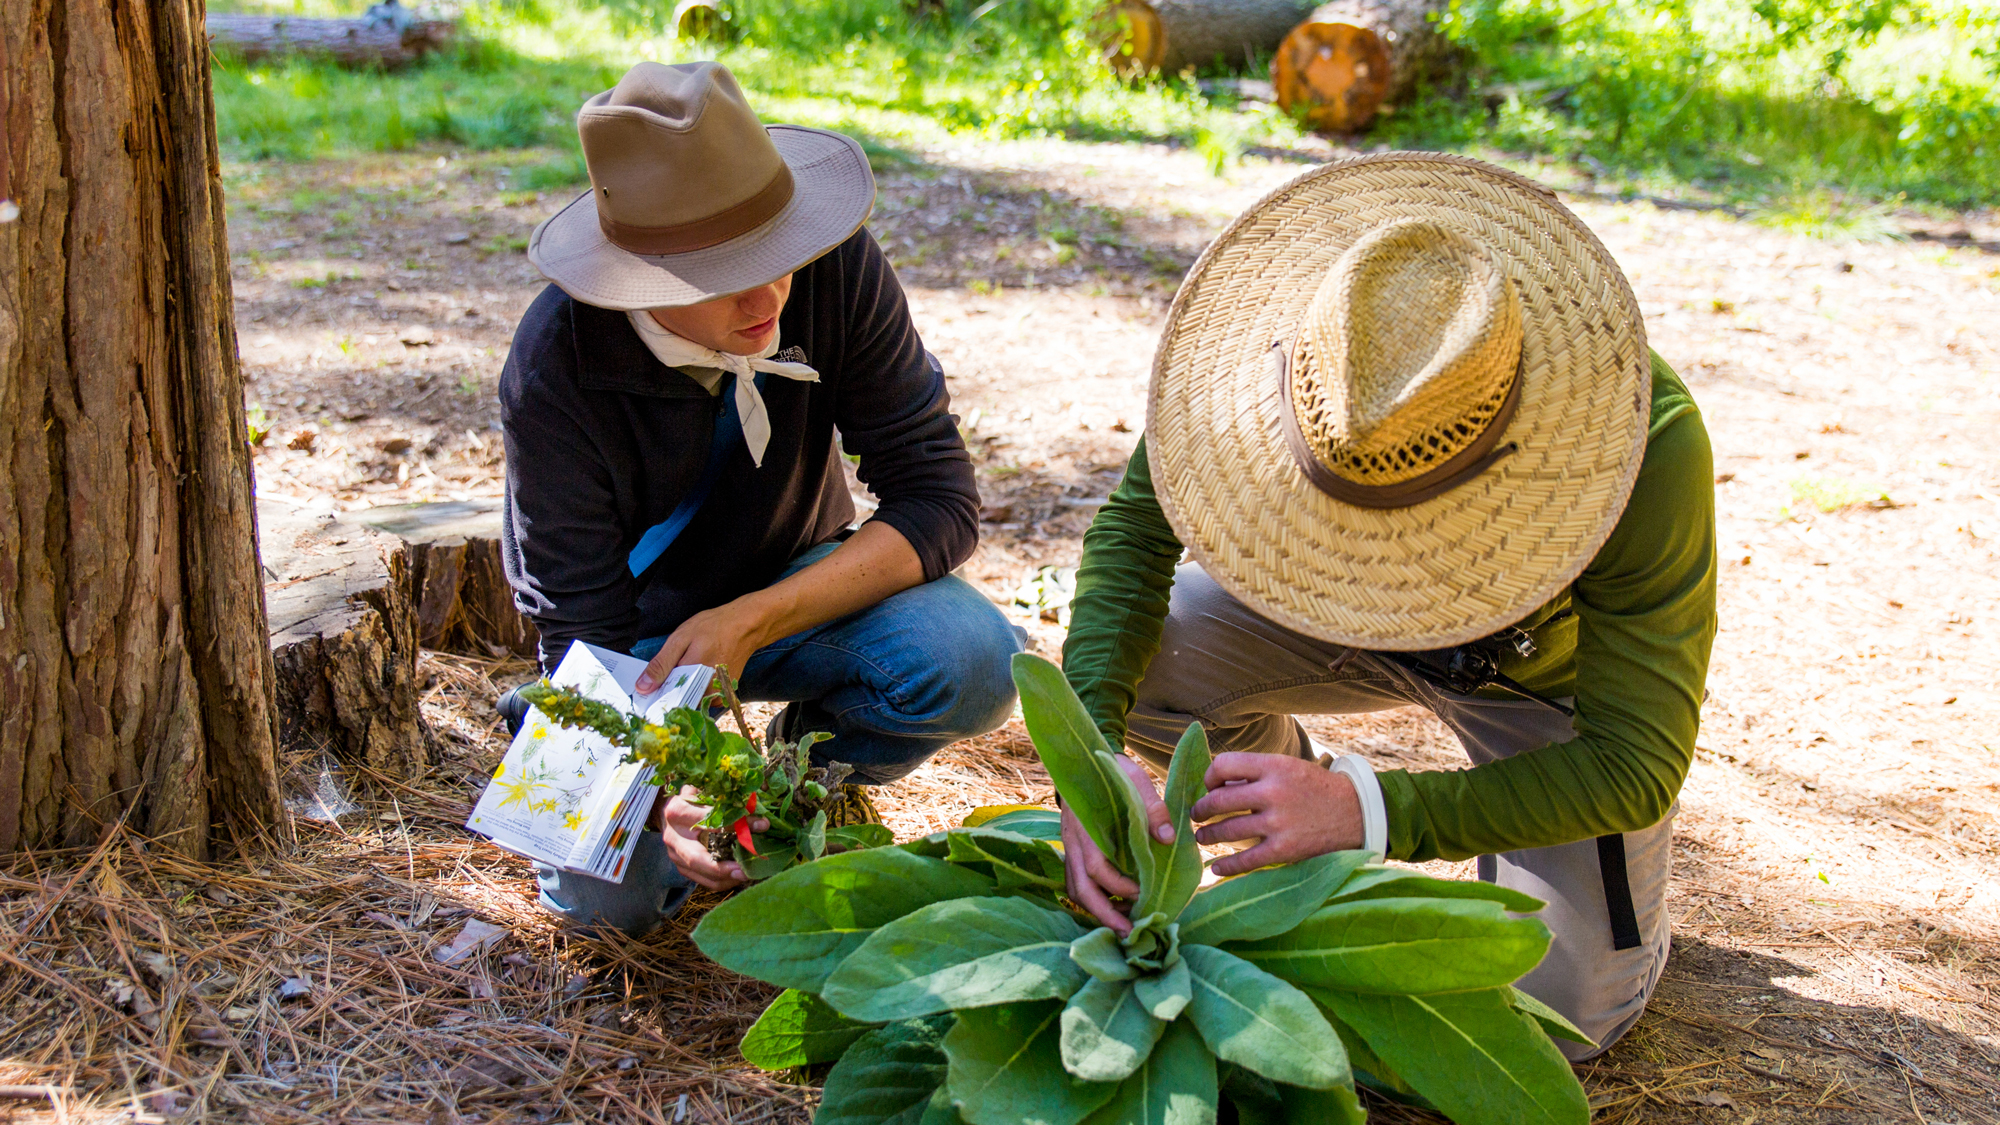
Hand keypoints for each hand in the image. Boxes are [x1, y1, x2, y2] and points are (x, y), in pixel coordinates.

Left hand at [635, 596, 774, 693]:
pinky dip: (698, 687)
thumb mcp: (681, 639)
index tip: (649, 688)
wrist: (746, 626)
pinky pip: (703, 697)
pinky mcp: (724, 695)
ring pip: (691, 700)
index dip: (655, 693)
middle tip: (678, 665)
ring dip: (685, 687)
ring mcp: (718, 695)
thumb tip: (642, 687)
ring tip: (692, 664)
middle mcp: (707, 691)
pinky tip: (702, 670)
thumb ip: (661, 664)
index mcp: (692, 676)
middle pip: (678, 701)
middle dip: (671, 688)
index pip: (664, 699)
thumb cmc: (714, 627)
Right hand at [651, 785, 768, 891]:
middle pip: (697, 858)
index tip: (762, 825)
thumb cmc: (692, 798)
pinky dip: (721, 881)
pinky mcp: (680, 866)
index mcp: (678, 811)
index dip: (738, 823)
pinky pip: (702, 880)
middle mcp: (673, 836)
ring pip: (700, 873)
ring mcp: (674, 854)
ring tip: (746, 875)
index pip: (712, 820)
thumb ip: (726, 797)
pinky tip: (736, 877)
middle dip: (722, 867)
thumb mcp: (705, 790)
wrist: (668, 812)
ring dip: (724, 878)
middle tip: (745, 870)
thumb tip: (756, 806)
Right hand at [1062, 755, 1174, 934]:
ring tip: (1122, 927)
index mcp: (1087, 827)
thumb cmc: (1113, 772)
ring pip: (1076, 890)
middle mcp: (1073, 842)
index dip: (1119, 886)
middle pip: (1080, 889)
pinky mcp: (1073, 852)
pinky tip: (1112, 908)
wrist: (1085, 760)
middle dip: (1104, 915)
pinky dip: (1092, 900)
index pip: (1097, 867)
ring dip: (1097, 912)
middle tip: (1128, 934)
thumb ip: (1151, 806)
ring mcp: (1070, 848)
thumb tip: (1167, 837)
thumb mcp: (1134, 779)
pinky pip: (1076, 883)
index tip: (1142, 893)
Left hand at [1189, 753, 1361, 877]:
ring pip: (1227, 830)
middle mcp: (1274, 792)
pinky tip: (1218, 868)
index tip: (1209, 787)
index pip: (1224, 765)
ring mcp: (1278, 823)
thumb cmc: (1315, 788)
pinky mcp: (1285, 850)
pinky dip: (1227, 866)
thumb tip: (1215, 785)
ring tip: (1202, 837)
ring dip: (1208, 835)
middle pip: (1219, 800)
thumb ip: (1255, 773)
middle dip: (1201, 809)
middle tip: (1196, 815)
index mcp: (1274, 766)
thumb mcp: (1288, 767)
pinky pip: (1246, 860)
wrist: (1355, 813)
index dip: (1209, 776)